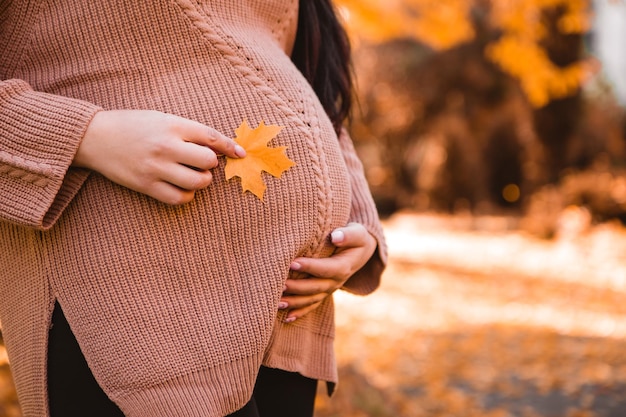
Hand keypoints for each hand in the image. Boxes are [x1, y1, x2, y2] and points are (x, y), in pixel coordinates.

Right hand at [73, 110, 245, 204]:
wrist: (95, 137)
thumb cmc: (133, 125)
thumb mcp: (161, 118)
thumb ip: (188, 130)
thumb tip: (219, 147)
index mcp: (171, 125)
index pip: (211, 137)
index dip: (230, 146)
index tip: (241, 154)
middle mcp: (166, 146)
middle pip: (208, 162)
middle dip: (210, 164)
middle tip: (202, 162)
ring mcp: (156, 167)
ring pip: (197, 182)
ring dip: (202, 181)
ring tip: (193, 175)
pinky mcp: (146, 185)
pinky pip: (179, 198)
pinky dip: (187, 195)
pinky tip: (183, 188)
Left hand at [280, 222, 376, 321]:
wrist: (360, 251)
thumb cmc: (355, 238)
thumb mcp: (357, 233)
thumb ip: (348, 235)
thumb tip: (335, 237)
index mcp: (344, 267)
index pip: (326, 268)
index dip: (310, 267)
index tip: (292, 262)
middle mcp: (337, 281)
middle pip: (316, 287)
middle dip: (297, 287)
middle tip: (280, 285)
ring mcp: (330, 289)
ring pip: (312, 299)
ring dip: (295, 302)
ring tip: (278, 302)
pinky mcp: (324, 293)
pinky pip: (312, 305)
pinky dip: (300, 312)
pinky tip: (286, 318)